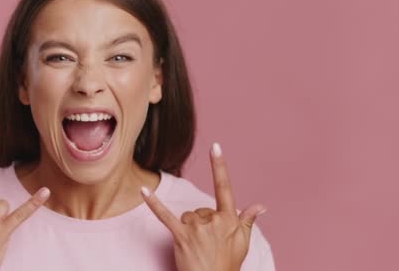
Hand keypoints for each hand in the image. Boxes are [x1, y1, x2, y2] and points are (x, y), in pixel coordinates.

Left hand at [141, 142, 265, 270]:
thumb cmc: (228, 265)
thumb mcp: (243, 243)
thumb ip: (247, 220)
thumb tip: (261, 206)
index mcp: (229, 220)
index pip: (224, 188)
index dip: (220, 166)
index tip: (215, 146)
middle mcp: (214, 221)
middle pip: (200, 209)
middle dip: (201, 223)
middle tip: (207, 244)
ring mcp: (197, 229)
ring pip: (187, 215)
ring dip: (188, 228)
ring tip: (196, 247)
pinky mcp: (181, 236)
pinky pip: (165, 216)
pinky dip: (154, 203)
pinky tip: (144, 190)